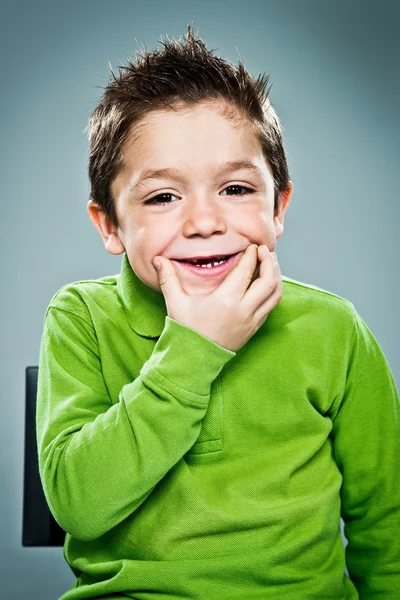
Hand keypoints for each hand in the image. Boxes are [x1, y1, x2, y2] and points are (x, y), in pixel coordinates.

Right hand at [153, 244, 281, 351]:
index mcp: (225, 300)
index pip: (246, 271)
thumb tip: (157, 259)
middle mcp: (243, 310)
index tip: (252, 245)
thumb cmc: (185, 330)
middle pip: (268, 281)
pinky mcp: (254, 329)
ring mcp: (251, 321)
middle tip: (265, 250)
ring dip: (276, 276)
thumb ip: (167, 278)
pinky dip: (272, 291)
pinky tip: (267, 283)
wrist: (194, 360)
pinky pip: (270, 307)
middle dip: (270, 262)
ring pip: (275, 294)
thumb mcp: (175, 302)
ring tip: (271, 263)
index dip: (252, 255)